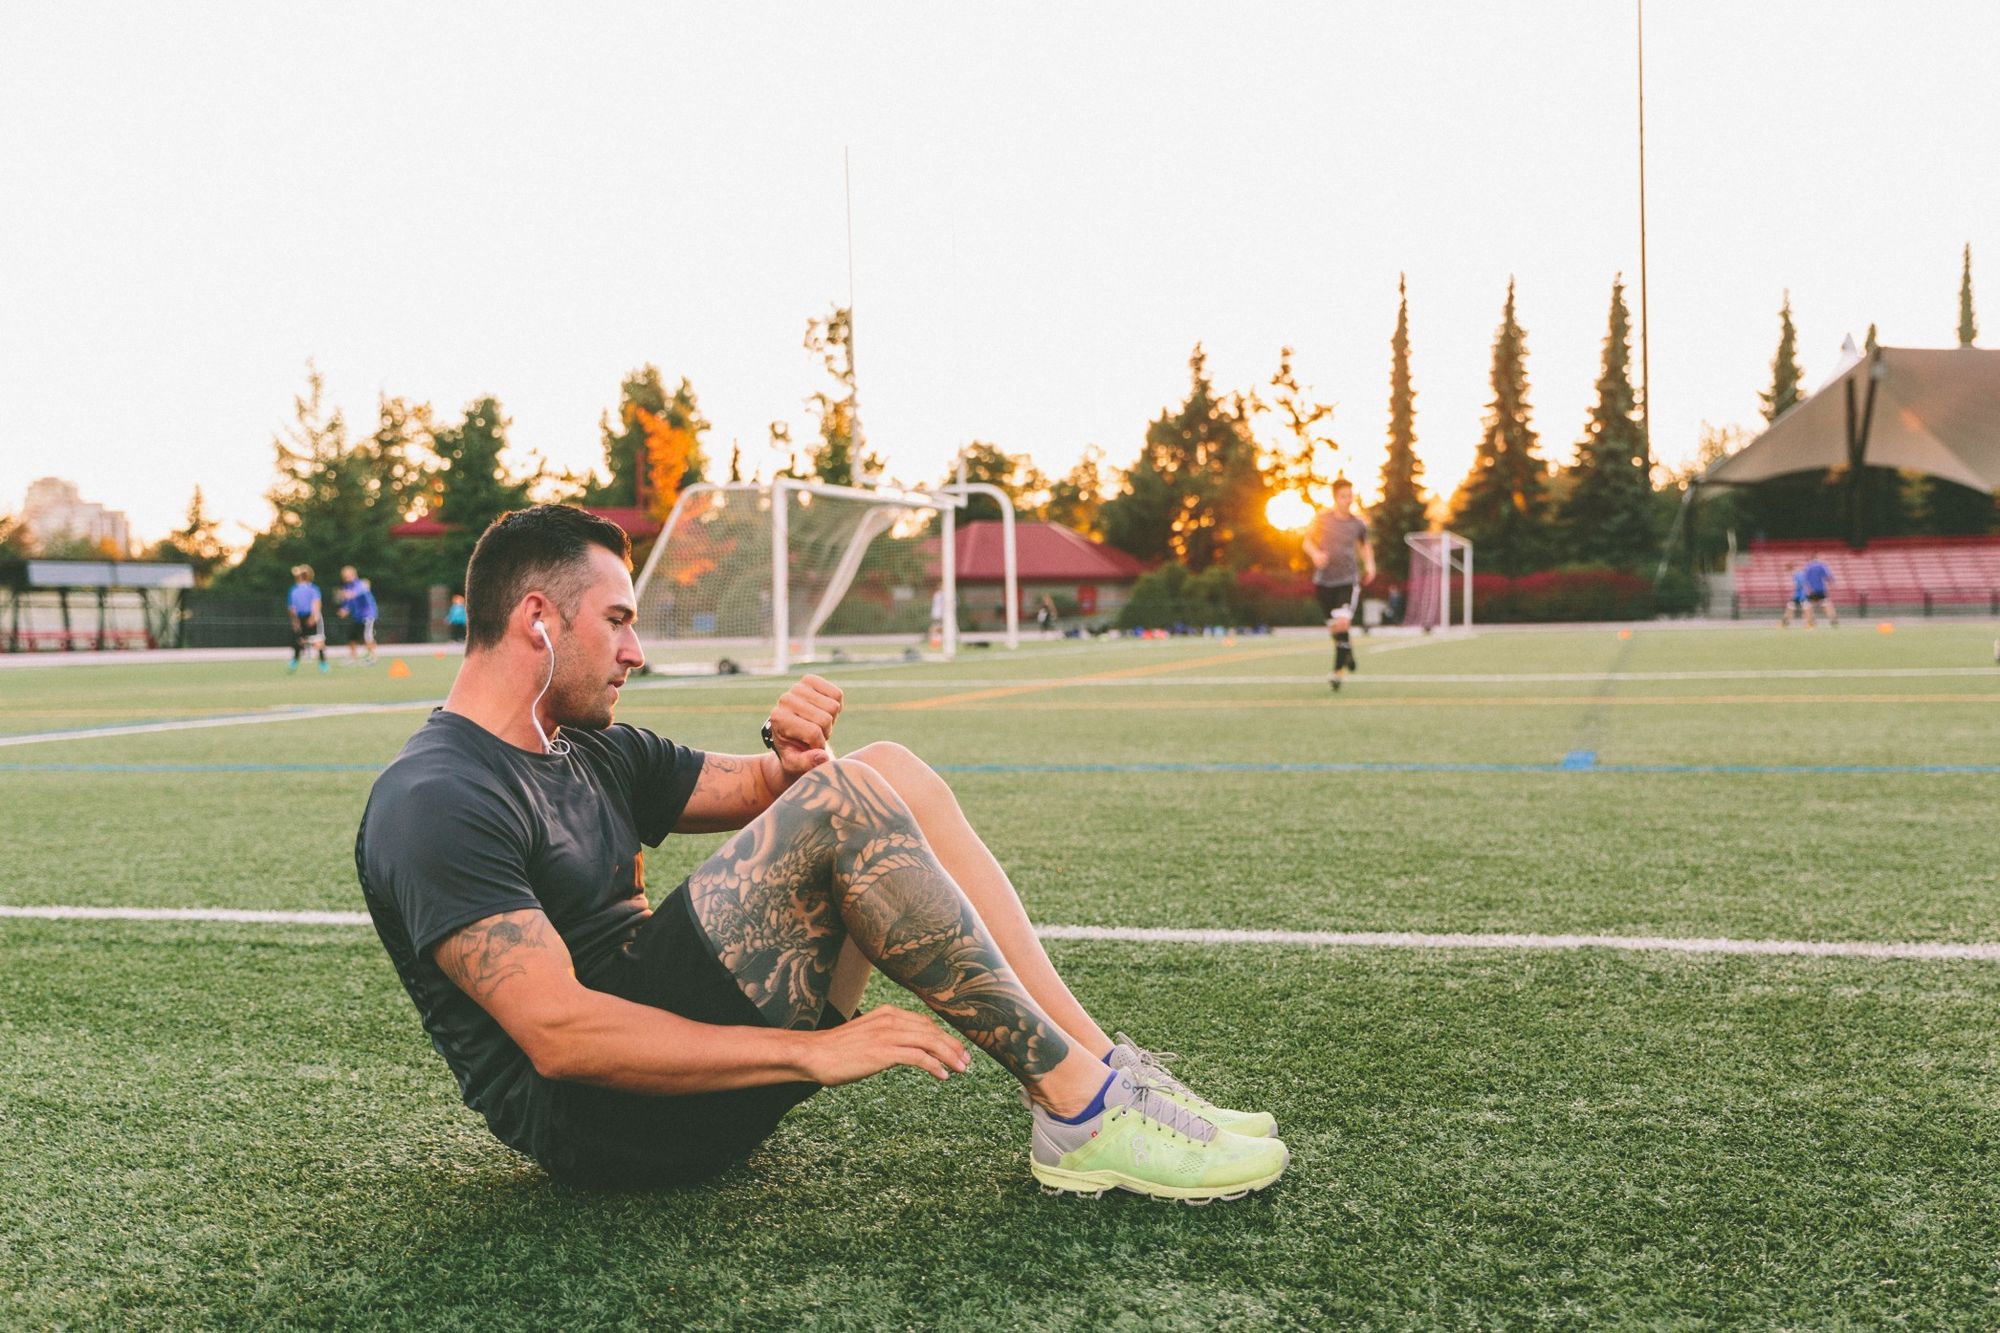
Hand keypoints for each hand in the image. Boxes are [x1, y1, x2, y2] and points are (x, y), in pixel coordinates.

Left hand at [766, 674, 842, 781]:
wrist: (789, 736)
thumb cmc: (793, 753)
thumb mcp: (795, 764)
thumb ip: (808, 763)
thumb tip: (823, 756)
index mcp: (778, 718)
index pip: (814, 732)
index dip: (818, 744)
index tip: (809, 748)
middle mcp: (785, 699)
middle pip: (825, 719)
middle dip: (825, 732)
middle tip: (813, 735)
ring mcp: (797, 687)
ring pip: (833, 707)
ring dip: (831, 720)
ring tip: (817, 724)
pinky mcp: (810, 680)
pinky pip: (837, 694)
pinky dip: (837, 706)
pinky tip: (823, 712)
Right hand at [797, 1005, 971, 1085]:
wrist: (813, 1054)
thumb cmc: (836, 1049)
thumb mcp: (865, 1036)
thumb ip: (885, 1037)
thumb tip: (901, 1050)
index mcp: (887, 1013)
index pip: (925, 1023)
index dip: (944, 1036)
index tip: (956, 1049)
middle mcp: (890, 1020)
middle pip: (932, 1031)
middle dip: (953, 1046)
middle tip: (967, 1061)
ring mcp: (887, 1035)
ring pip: (929, 1042)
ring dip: (949, 1056)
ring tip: (961, 1069)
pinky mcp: (883, 1052)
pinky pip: (917, 1057)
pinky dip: (934, 1066)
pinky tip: (943, 1076)